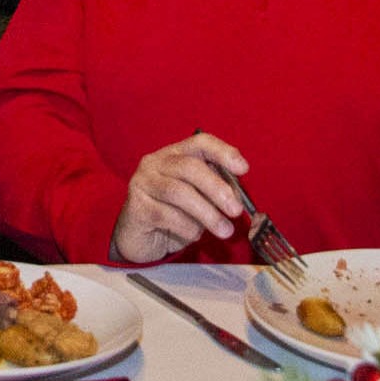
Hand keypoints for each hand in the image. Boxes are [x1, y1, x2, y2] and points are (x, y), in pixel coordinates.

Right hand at [109, 131, 248, 264]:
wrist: (142, 238)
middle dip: (217, 188)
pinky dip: (188, 228)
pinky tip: (194, 235)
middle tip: (235, 210)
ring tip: (225, 230)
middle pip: (189, 167)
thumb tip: (237, 197)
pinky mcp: (136, 206)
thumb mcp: (199, 199)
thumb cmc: (174, 215)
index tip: (243, 169)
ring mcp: (142, 183)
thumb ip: (215, 192)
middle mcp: (155, 163)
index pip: (200, 142)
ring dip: (207, 213)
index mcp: (175, 154)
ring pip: (179, 192)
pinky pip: (167, 215)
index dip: (223, 152)